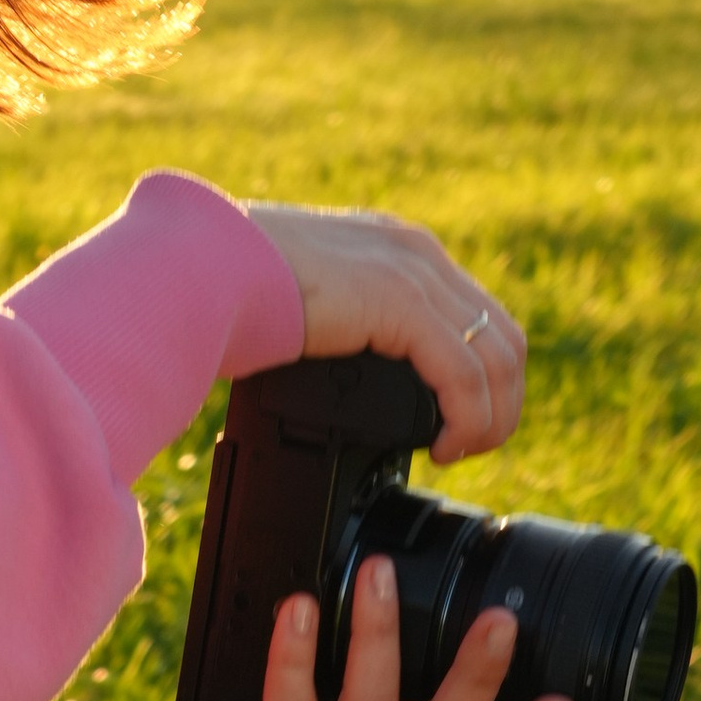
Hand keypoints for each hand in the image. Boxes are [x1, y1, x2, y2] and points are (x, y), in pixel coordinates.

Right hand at [243, 202, 525, 465]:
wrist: (199, 267)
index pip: (473, 312)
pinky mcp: (402, 304)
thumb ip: (336, 318)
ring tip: (460, 452)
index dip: (480, 374)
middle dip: (500, 400)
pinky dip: (469, 419)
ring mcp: (413, 274)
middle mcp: (415, 253)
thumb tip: (330, 357)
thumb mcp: (303, 299)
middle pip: (501, 335)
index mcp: (395, 248)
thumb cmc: (224, 286)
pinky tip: (446, 447)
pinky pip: (463, 375)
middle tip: (470, 445)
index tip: (456, 419)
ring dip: (491, 418)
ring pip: (497, 358)